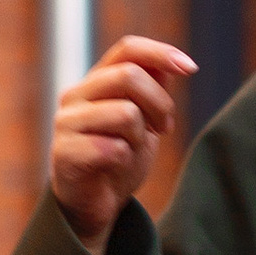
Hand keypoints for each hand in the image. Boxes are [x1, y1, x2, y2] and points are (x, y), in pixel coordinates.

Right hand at [50, 35, 195, 249]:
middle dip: (160, 103)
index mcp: (95, 82)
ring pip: (125, 113)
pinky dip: (125, 160)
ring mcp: (66, 123)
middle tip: (164, 128)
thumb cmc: (118, 159)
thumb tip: (170, 62)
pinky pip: (114, 148)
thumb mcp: (144, 120)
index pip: (127, 49)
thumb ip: (152, 90)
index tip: (191, 68)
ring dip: (140, 136)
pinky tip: (115, 167)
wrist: (93, 205)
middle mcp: (76, 95)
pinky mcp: (64, 154)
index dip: (161, 53)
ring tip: (133, 150)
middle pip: (129, 76)